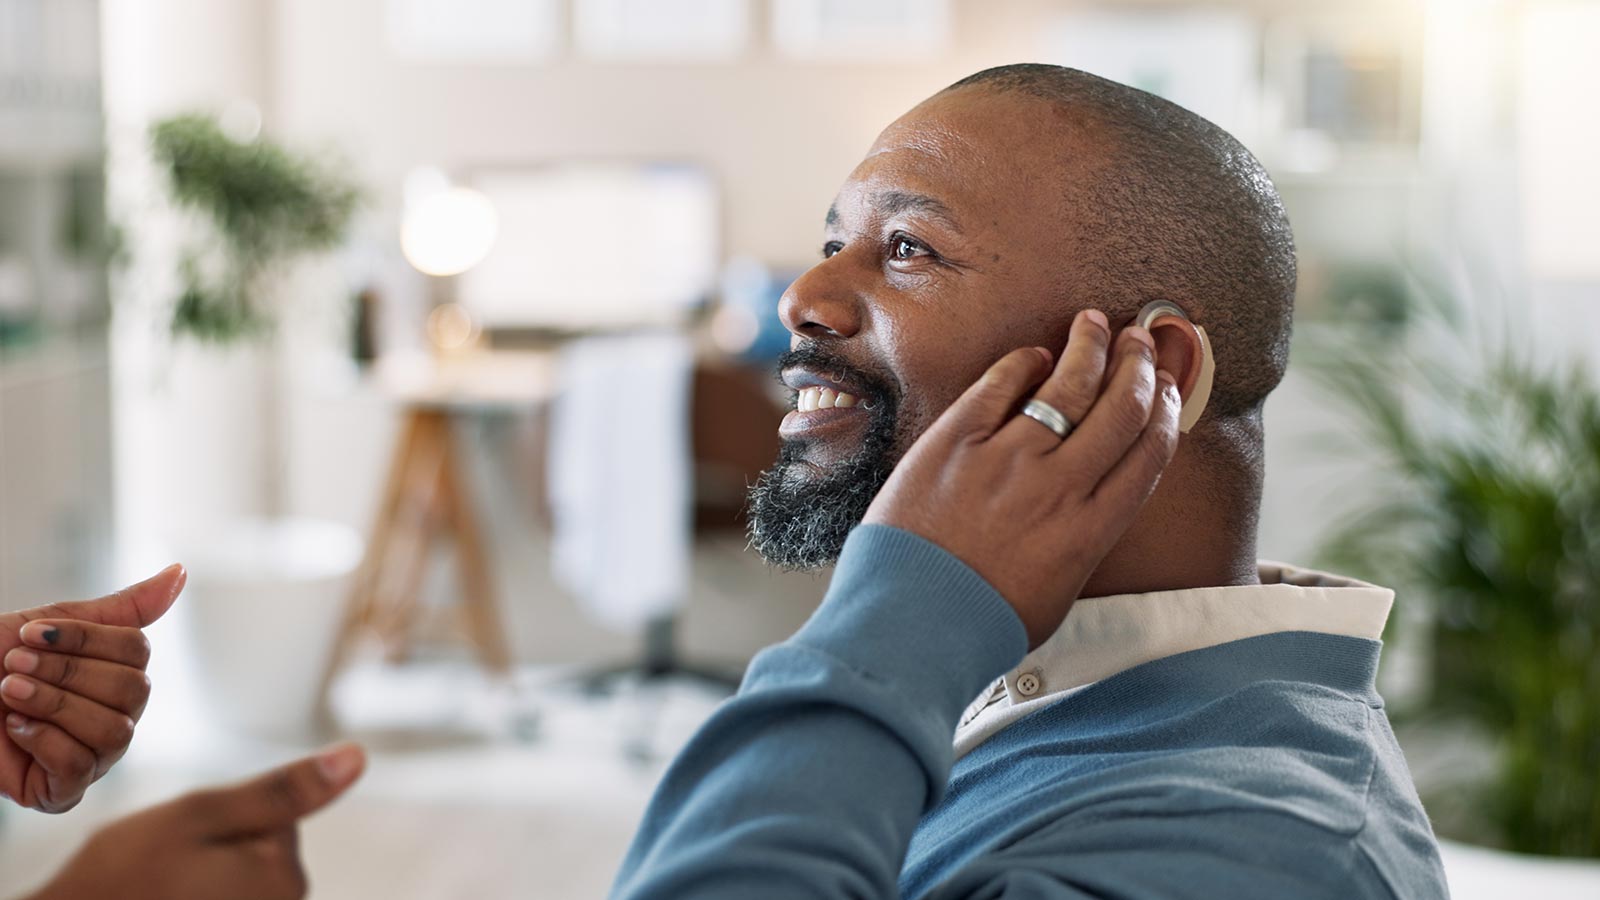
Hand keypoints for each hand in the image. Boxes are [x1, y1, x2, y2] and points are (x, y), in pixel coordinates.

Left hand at [0, 566, 185, 811]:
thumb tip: (182, 571)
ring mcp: (94, 758)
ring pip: (113, 732)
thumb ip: (122, 606)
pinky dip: (42, 740)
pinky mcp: (63, 792)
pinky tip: (12, 727)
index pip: (138, 653)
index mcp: (117, 677)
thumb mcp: (54, 624)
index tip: (31, 632)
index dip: (87, 640)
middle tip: (14, 664)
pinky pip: (79, 767)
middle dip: (66, 672)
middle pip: (132, 692)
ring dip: (52, 705)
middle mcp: (116, 718)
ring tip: (8, 691)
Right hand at [25, 743, 366, 899]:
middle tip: (170, 864)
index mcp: (286, 877)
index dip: (229, 815)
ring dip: (206, 874)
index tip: (189, 838)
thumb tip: (357, 758)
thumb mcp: (202, 814)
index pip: (280, 814)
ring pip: (241, 877)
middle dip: (220, 847)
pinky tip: (167, 899)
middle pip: (265, 849)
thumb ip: (284, 788)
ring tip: (164, 887)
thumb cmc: (126, 875)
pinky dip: (198, 894)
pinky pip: (225, 895)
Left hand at [863, 310, 1179, 647]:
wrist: (910, 624)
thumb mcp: (1057, 595)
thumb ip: (1082, 544)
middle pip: (1120, 408)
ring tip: (1097, 324)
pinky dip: (1024, 362)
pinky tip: (1033, 354)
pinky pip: (1000, 383)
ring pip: (1068, 384)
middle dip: (1138, 365)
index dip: (1164, 410)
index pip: (1149, 452)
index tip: (1167, 387)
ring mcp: (1007, 457)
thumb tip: (1090, 512)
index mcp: (1092, 528)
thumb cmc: (979, 622)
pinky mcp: (957, 440)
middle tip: (1140, 339)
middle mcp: (1060, 485)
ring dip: (1091, 347)